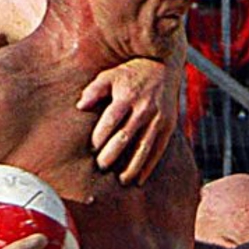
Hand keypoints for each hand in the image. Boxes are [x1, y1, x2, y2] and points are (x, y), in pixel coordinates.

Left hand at [78, 56, 178, 183]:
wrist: (164, 66)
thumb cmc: (130, 74)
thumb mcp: (110, 75)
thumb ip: (94, 90)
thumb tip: (80, 106)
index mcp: (127, 96)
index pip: (110, 121)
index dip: (99, 138)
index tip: (91, 149)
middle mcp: (144, 108)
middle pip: (125, 137)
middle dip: (112, 155)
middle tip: (101, 167)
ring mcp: (158, 118)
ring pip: (144, 148)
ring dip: (132, 167)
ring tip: (121, 181)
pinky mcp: (168, 126)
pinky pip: (158, 150)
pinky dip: (149, 166)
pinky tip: (139, 179)